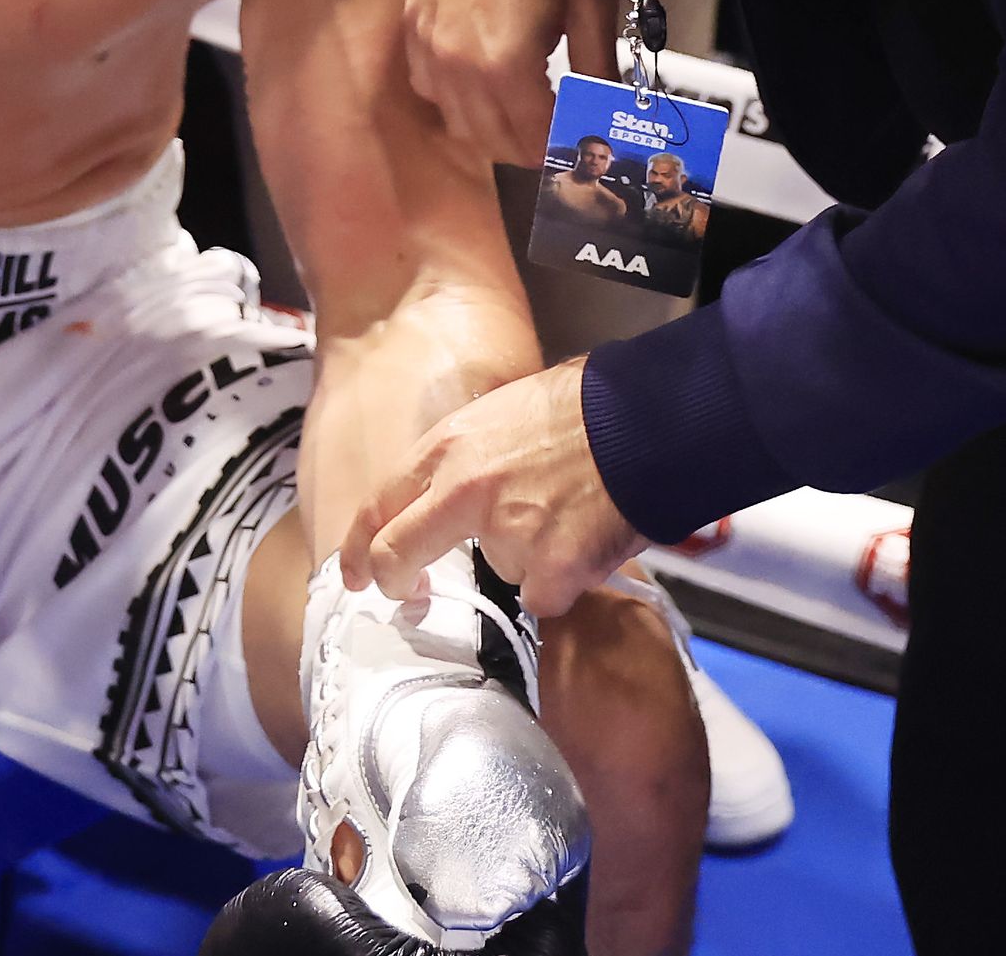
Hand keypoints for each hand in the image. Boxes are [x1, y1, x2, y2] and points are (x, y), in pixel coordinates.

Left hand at [346, 357, 642, 617]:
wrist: (647, 423)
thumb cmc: (584, 409)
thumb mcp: (501, 412)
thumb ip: (468, 459)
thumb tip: (454, 494)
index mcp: (448, 447)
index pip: (380, 503)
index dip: (361, 545)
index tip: (357, 571)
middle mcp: (463, 492)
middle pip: (399, 554)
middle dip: (397, 581)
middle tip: (409, 594)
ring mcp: (505, 534)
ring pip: (499, 570)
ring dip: (527, 559)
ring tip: (566, 516)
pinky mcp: (550, 571)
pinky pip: (544, 597)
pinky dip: (564, 582)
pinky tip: (587, 542)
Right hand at [406, 0, 617, 164]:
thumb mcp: (593, 1)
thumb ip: (599, 69)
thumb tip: (606, 115)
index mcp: (506, 61)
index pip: (533, 136)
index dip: (560, 149)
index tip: (581, 148)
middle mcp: (458, 65)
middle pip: (494, 140)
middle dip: (531, 148)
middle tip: (559, 138)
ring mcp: (428, 50)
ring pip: (460, 123)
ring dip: (495, 131)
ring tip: (527, 117)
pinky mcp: (413, 31)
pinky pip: (430, 90)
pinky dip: (458, 101)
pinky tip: (484, 85)